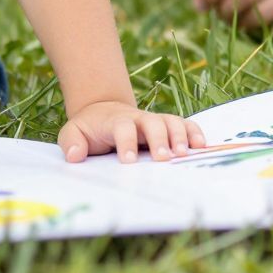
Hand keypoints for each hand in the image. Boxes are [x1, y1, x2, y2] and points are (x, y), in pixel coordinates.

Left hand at [57, 100, 206, 163]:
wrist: (103, 110)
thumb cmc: (90, 128)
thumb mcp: (73, 132)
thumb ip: (71, 142)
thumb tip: (74, 156)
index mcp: (116, 121)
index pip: (122, 128)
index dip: (126, 142)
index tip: (128, 161)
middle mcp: (139, 119)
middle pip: (153, 123)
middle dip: (159, 139)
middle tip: (164, 158)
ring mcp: (155, 121)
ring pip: (171, 121)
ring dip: (180, 136)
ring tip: (184, 154)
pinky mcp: (167, 126)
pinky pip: (185, 124)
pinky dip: (194, 132)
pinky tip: (201, 146)